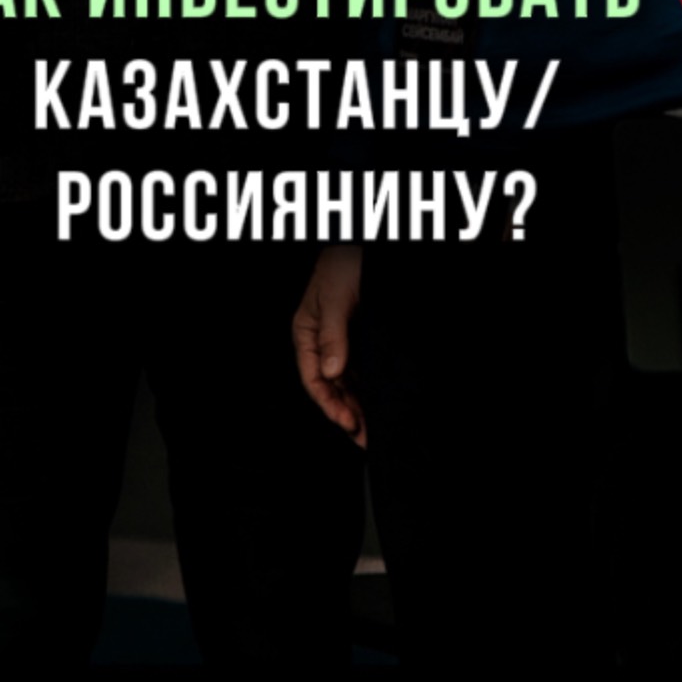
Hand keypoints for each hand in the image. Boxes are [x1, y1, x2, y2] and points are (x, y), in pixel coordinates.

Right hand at [292, 245, 365, 447]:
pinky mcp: (359, 337)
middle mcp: (321, 340)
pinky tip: (376, 403)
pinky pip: (360, 370)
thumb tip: (332, 372)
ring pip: (346, 381)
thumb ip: (332, 335)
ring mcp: (340, 339)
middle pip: (330, 385)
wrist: (361, 243)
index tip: (348, 422)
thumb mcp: (333, 298)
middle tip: (363, 438)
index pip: (313, 378)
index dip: (330, 404)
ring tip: (370, 430)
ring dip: (357, 405)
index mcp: (305, 332)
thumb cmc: (343, 263)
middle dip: (344, 413)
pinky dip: (367, 388)